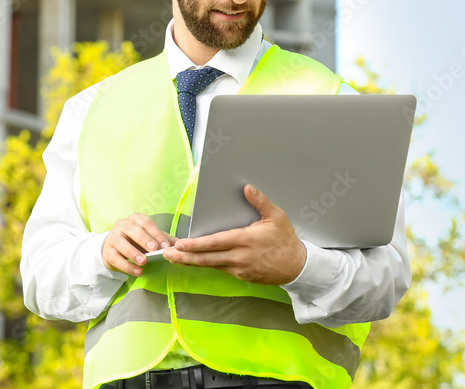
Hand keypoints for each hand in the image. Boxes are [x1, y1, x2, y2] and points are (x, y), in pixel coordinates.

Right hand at [101, 213, 179, 277]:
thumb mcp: (150, 238)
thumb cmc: (135, 241)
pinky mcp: (107, 251)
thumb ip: (164, 240)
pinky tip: (137, 271)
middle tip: (154, 249)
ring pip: (121, 243)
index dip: (156, 234)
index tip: (165, 245)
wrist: (114, 249)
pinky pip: (116, 258)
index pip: (147, 223)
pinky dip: (127, 266)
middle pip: (133, 230)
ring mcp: (113, 237)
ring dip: (133, 253)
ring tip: (143, 262)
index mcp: (135, 219)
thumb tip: (179, 244)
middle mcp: (123, 225)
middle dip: (144, 239)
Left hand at [163, 184, 306, 284]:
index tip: (180, 244)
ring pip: (210, 266)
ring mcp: (239, 269)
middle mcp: (239, 257)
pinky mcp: (241, 276)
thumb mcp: (276, 217)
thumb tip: (247, 188)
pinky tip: (196, 261)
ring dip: (191, 262)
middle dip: (185, 257)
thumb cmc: (286, 240)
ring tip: (174, 258)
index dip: (195, 245)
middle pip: (206, 259)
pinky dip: (206, 265)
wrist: (297, 267)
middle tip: (167, 254)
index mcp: (245, 240)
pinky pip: (220, 269)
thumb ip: (260, 202)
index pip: (214, 243)